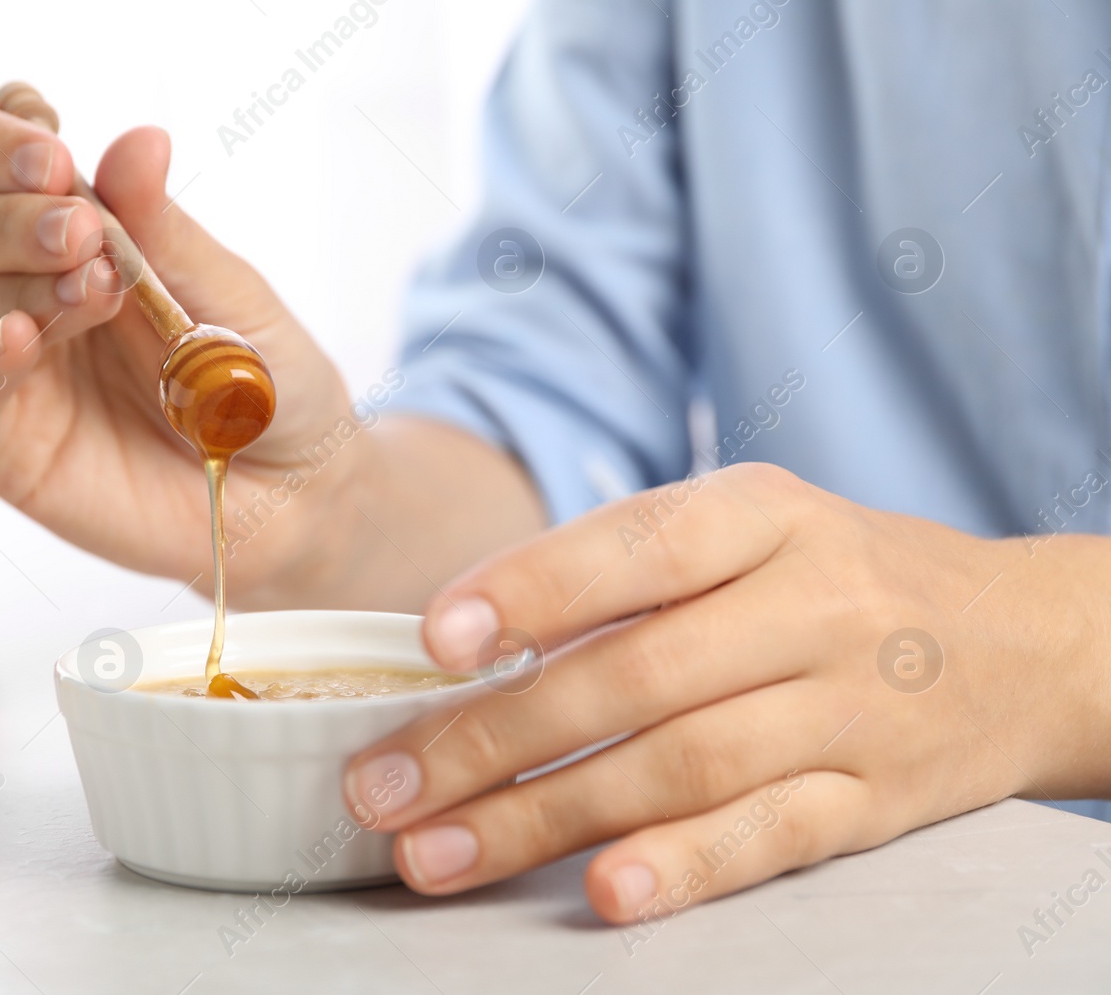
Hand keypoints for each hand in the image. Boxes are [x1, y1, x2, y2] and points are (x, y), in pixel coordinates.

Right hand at [0, 103, 350, 587]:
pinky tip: (21, 338)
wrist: (296, 492)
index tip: (46, 128)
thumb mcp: (232, 296)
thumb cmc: (266, 381)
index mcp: (74, 233)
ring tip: (97, 284)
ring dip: (18, 275)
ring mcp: (12, 366)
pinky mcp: (8, 444)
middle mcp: (26, 290)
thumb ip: (169, 232)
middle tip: (83, 224)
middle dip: (8, 206)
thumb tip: (138, 140)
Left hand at [343, 463, 1110, 922]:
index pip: (637, 548)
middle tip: (385, 784)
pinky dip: (682, 867)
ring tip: (438, 852)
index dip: (532, 591)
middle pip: (637, 676)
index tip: (435, 642)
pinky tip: (602, 892)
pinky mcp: (874, 802)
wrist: (1020, 641)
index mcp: (763, 514)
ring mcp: (849, 709)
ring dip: (546, 817)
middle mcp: (812, 604)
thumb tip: (467, 640)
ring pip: (682, 766)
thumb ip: (626, 567)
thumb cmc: (833, 575)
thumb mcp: (749, 528)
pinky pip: (769, 836)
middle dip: (495, 738)